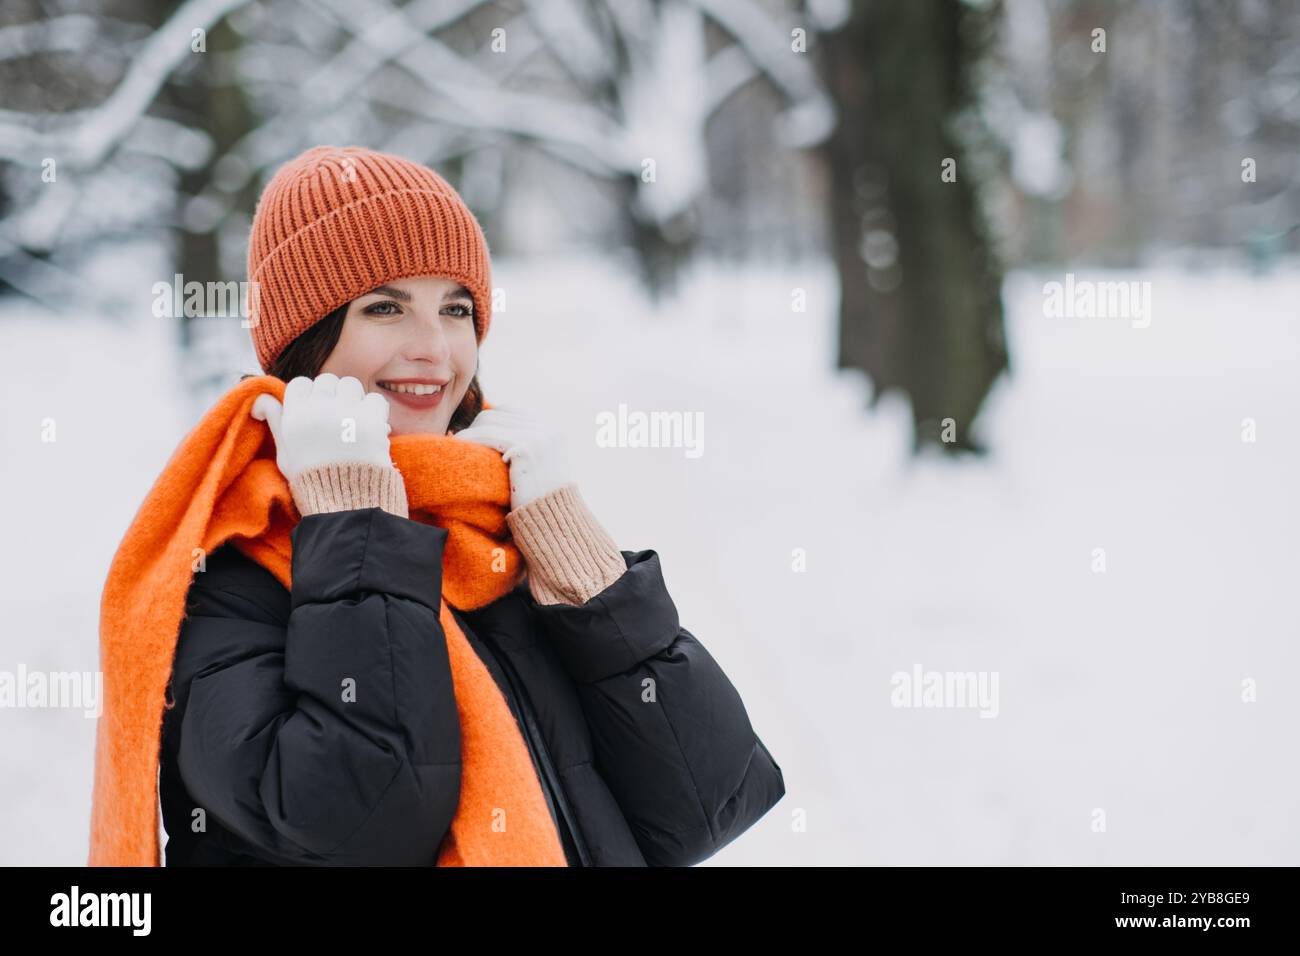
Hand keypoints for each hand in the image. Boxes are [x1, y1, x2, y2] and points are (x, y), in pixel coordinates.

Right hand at [251, 373, 394, 482]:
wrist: (347, 502)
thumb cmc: (312, 481)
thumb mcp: (286, 453)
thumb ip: (277, 422)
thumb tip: (261, 401)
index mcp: (296, 415)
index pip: (301, 383)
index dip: (307, 396)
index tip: (313, 411)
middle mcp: (320, 409)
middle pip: (327, 381)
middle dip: (331, 395)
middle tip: (335, 416)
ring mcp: (348, 412)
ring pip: (351, 384)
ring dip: (352, 398)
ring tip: (352, 419)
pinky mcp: (373, 420)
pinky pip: (375, 399)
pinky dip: (374, 410)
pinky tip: (370, 426)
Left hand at [454, 407, 570, 509]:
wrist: (555, 524)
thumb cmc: (541, 502)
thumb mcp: (542, 468)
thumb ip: (526, 448)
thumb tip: (496, 436)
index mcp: (553, 429)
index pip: (509, 411)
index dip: (487, 422)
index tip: (470, 436)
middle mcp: (548, 428)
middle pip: (498, 414)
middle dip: (475, 426)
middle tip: (459, 441)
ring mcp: (539, 437)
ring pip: (489, 421)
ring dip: (469, 432)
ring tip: (455, 444)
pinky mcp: (527, 448)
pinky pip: (488, 435)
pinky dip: (470, 438)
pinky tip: (457, 445)